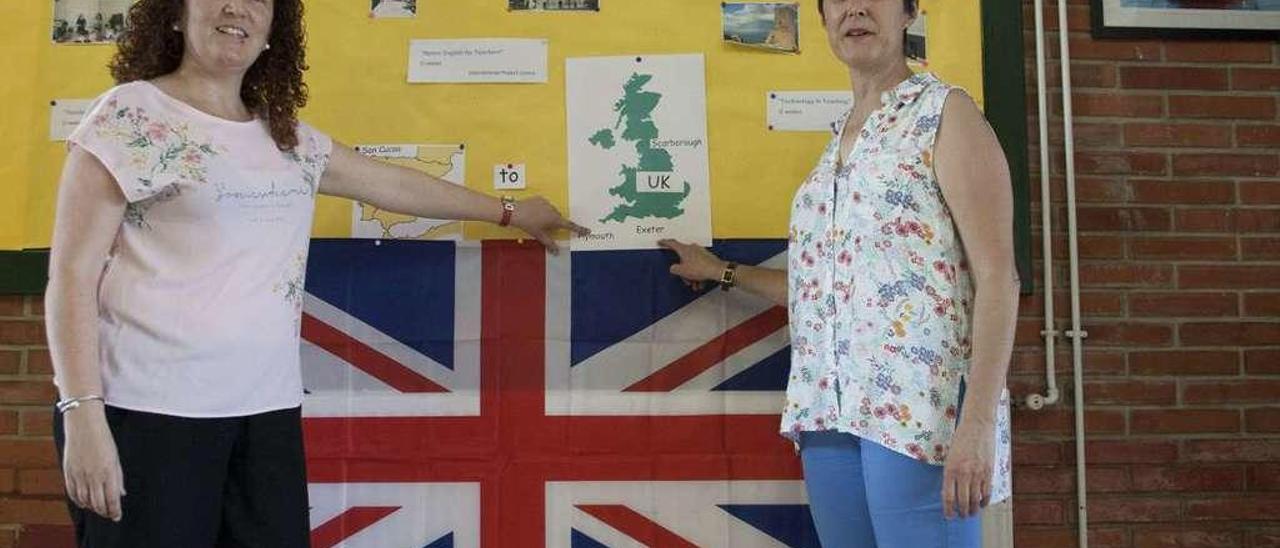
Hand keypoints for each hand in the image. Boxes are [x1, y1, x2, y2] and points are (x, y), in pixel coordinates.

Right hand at [62, 405, 124, 521]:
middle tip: (109, 514)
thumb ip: (118, 477)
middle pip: (98, 503)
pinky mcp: (68, 471)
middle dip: (104, 512)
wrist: (83, 424)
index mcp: (108, 472)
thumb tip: (121, 494)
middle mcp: (93, 476)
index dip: (114, 511)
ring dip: (92, 507)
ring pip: (84, 500)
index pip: (112, 499)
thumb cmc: (103, 438)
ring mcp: (79, 474)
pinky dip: (78, 500)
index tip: (117, 516)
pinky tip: (83, 502)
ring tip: (98, 509)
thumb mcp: (115, 457)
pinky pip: (72, 492)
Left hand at [510, 197, 588, 254]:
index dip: (579, 229)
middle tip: (546, 228)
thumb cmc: (528, 224)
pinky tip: (533, 213)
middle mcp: (553, 210)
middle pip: (559, 218)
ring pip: (552, 211)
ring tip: (537, 220)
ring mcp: (547, 203)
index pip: (570, 226)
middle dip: (555, 223)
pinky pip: (544, 205)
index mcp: (555, 219)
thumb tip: (557, 252)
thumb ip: (549, 244)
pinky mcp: (540, 198)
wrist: (515, 212)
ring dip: (548, 216)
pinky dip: (542, 209)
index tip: (587, 231)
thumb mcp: (539, 235)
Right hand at [658, 239, 726, 290]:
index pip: (672, 243)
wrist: (717, 271)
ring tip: (695, 284)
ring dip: (692, 276)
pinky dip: (698, 275)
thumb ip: (674, 269)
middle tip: (685, 279)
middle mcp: (693, 248)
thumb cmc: (700, 269)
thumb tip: (674, 268)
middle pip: (683, 259)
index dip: (665, 243)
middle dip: (684, 271)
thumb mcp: (681, 271)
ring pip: (692, 265)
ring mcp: (701, 252)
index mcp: (684, 249)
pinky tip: (701, 283)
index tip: (660, 241)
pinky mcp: (707, 257)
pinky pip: (699, 266)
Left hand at [941, 418, 994, 519]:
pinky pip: (987, 492)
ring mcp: (977, 473)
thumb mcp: (949, 456)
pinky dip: (984, 501)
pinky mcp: (989, 471)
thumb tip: (951, 492)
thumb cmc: (961, 439)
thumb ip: (950, 473)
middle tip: (960, 516)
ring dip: (973, 510)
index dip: (948, 510)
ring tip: (971, 514)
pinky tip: (981, 504)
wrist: (977, 426)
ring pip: (975, 500)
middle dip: (961, 512)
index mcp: (950, 470)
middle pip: (962, 502)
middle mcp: (963, 474)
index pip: (948, 497)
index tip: (949, 516)